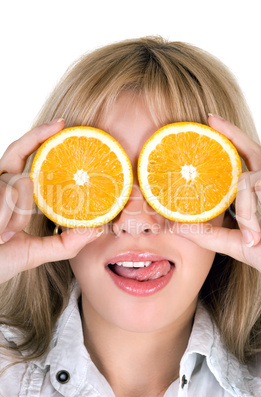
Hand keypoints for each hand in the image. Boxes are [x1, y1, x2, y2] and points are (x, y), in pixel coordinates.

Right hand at [0, 120, 102, 283]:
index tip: (60, 124)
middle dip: (32, 166)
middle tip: (53, 145)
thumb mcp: (36, 252)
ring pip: (18, 185)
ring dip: (16, 216)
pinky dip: (7, 218)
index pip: (21, 156)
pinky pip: (6, 194)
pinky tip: (0, 234)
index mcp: (10, 193)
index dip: (37, 137)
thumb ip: (65, 243)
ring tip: (4, 236)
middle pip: (19, 164)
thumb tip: (96, 230)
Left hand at [171, 115, 260, 277]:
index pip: (246, 161)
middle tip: (209, 119)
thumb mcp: (236, 244)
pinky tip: (255, 236)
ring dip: (243, 209)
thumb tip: (174, 225)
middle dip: (232, 133)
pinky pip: (257, 185)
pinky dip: (249, 213)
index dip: (232, 142)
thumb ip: (208, 235)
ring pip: (248, 177)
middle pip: (253, 151)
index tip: (210, 124)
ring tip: (252, 238)